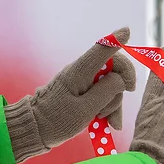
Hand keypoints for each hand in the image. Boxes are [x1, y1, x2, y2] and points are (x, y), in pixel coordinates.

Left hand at [5, 27, 135, 162]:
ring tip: (110, 122)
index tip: (127, 31)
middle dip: (122, 83)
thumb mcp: (86, 109)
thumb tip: (121, 79)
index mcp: (80, 72)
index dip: (115, 40)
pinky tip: (110, 123)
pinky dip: (108, 107)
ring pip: (110, 85)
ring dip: (115, 102)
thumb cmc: (56, 120)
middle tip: (129, 94)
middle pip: (112, 68)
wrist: (34, 131)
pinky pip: (102, 95)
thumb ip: (107, 91)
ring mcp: (82, 82)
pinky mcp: (82, 93)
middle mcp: (81, 73)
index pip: (100, 50)